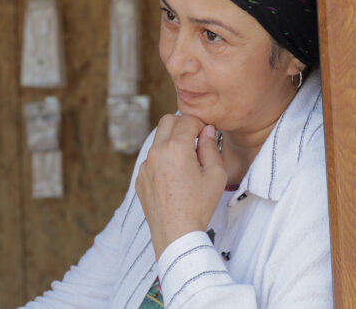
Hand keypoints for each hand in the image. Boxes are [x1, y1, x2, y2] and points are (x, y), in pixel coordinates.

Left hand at [135, 114, 226, 259]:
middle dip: (183, 125)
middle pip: (167, 121)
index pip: (188, 120)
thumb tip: (207, 131)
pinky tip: (174, 179)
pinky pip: (151, 159)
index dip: (201, 124)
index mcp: (176, 148)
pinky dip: (163, 160)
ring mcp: (145, 165)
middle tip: (195, 140)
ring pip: (158, 140)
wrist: (177, 234)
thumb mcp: (215, 174)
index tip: (207, 134)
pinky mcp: (140, 178)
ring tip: (186, 162)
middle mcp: (156, 152)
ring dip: (172, 142)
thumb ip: (211, 147)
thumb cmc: (199, 205)